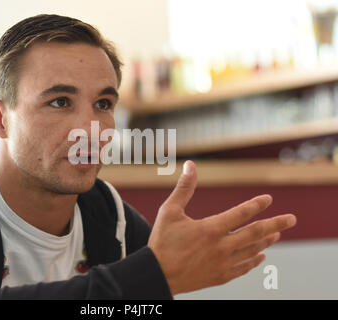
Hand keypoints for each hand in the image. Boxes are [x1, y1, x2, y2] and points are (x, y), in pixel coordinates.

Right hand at [147, 160, 296, 294]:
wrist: (157, 274)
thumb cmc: (162, 241)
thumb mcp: (169, 211)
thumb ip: (184, 188)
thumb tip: (190, 165)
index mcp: (211, 229)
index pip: (241, 213)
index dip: (256, 204)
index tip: (268, 198)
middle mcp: (221, 247)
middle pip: (255, 233)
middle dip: (276, 224)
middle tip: (292, 219)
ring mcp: (222, 263)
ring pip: (252, 250)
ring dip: (266, 241)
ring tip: (277, 234)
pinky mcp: (219, 276)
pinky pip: (243, 268)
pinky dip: (254, 261)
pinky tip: (260, 256)